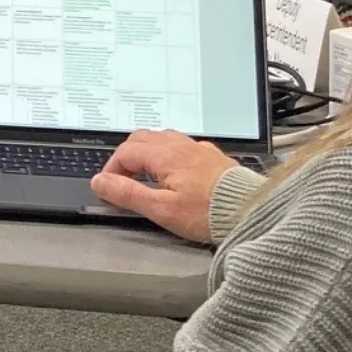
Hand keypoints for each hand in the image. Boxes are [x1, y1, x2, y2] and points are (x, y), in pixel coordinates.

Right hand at [90, 129, 238, 240]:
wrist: (251, 211)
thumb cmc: (209, 213)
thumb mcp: (161, 208)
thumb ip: (127, 194)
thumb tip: (100, 182)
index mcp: (165, 155)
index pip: (125, 152)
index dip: (111, 169)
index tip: (109, 187)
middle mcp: (181, 146)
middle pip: (142, 138)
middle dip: (126, 155)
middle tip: (122, 177)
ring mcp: (199, 149)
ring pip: (163, 138)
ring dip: (147, 152)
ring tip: (145, 173)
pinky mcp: (213, 157)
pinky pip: (183, 146)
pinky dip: (169, 154)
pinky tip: (174, 171)